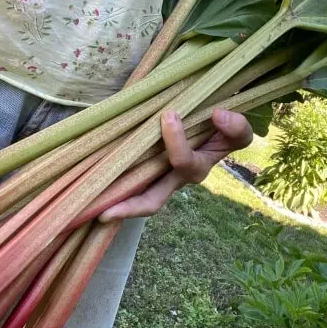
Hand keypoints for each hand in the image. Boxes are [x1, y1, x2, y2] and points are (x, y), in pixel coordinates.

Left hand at [98, 108, 252, 221]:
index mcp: (196, 168)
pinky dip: (112, 187)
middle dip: (130, 207)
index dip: (176, 143)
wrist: (213, 127)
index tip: (168, 115)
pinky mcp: (144, 171)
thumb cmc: (220, 129)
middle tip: (105, 212)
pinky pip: (128, 183)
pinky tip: (90, 186)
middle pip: (152, 200)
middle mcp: (174, 180)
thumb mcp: (235, 131)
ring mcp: (158, 178)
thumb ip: (236, 127)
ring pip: (136, 198)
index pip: (185, 163)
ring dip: (116, 204)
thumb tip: (217, 115)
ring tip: (91, 208)